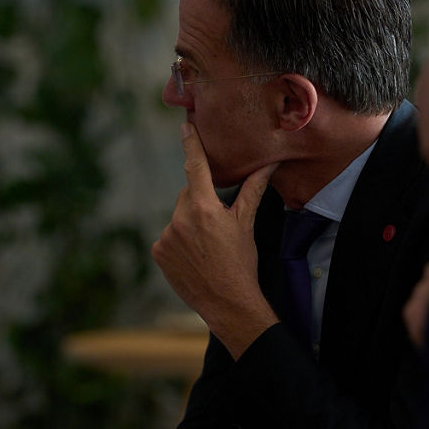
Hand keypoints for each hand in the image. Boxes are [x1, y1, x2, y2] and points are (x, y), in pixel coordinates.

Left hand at [152, 123, 278, 358]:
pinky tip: (194, 256)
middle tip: (217, 223)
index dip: (191, 144)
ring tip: (207, 246)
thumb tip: (269, 164)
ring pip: (178, 217)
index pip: (196, 167)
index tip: (185, 126)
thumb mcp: (246, 224)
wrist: (227, 302)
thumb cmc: (241, 262)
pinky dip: (178, 240)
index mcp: (203, 208)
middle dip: (200, 202)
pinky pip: (168, 236)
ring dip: (189, 223)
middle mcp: (180, 219)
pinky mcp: (158, 252)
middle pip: (188, 195)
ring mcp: (166, 236)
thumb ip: (253, 190)